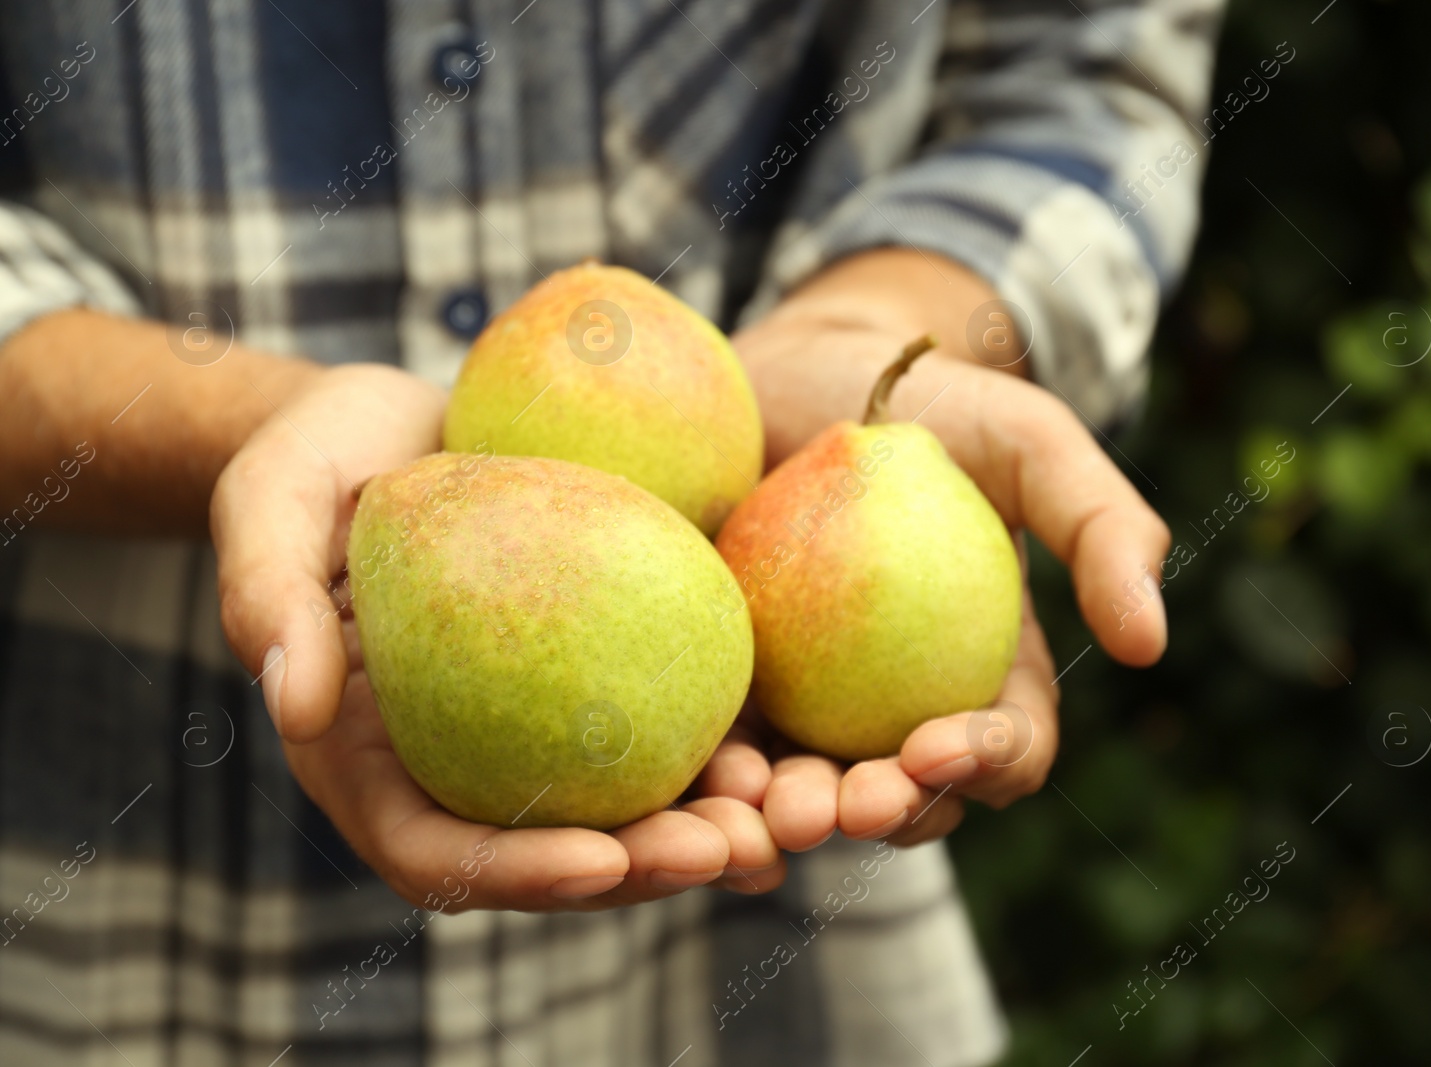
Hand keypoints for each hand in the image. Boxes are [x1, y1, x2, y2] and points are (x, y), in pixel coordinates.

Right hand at [212, 363, 783, 909]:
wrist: (394, 419)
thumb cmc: (318, 455)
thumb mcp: (271, 497)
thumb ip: (269, 593)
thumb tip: (292, 703)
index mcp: (367, 755)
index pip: (435, 848)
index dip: (517, 872)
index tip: (603, 861)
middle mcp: (456, 760)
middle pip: (546, 851)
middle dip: (638, 870)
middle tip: (729, 850)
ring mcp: (530, 726)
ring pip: (616, 809)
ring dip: (699, 828)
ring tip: (780, 820)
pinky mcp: (593, 674)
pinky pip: (656, 727)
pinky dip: (718, 750)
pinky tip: (785, 748)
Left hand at [729, 250, 1171, 849]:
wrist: (805, 372)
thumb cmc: (934, 405)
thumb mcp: (1032, 444)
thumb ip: (1103, 527)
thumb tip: (1148, 646)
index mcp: (986, 674)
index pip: (1005, 748)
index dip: (984, 763)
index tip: (938, 746)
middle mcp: (902, 709)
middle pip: (905, 798)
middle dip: (879, 816)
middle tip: (840, 804)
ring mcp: (814, 706)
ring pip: (809, 797)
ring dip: (790, 823)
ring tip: (759, 808)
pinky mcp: (733, 685)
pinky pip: (725, 754)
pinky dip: (716, 783)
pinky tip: (700, 774)